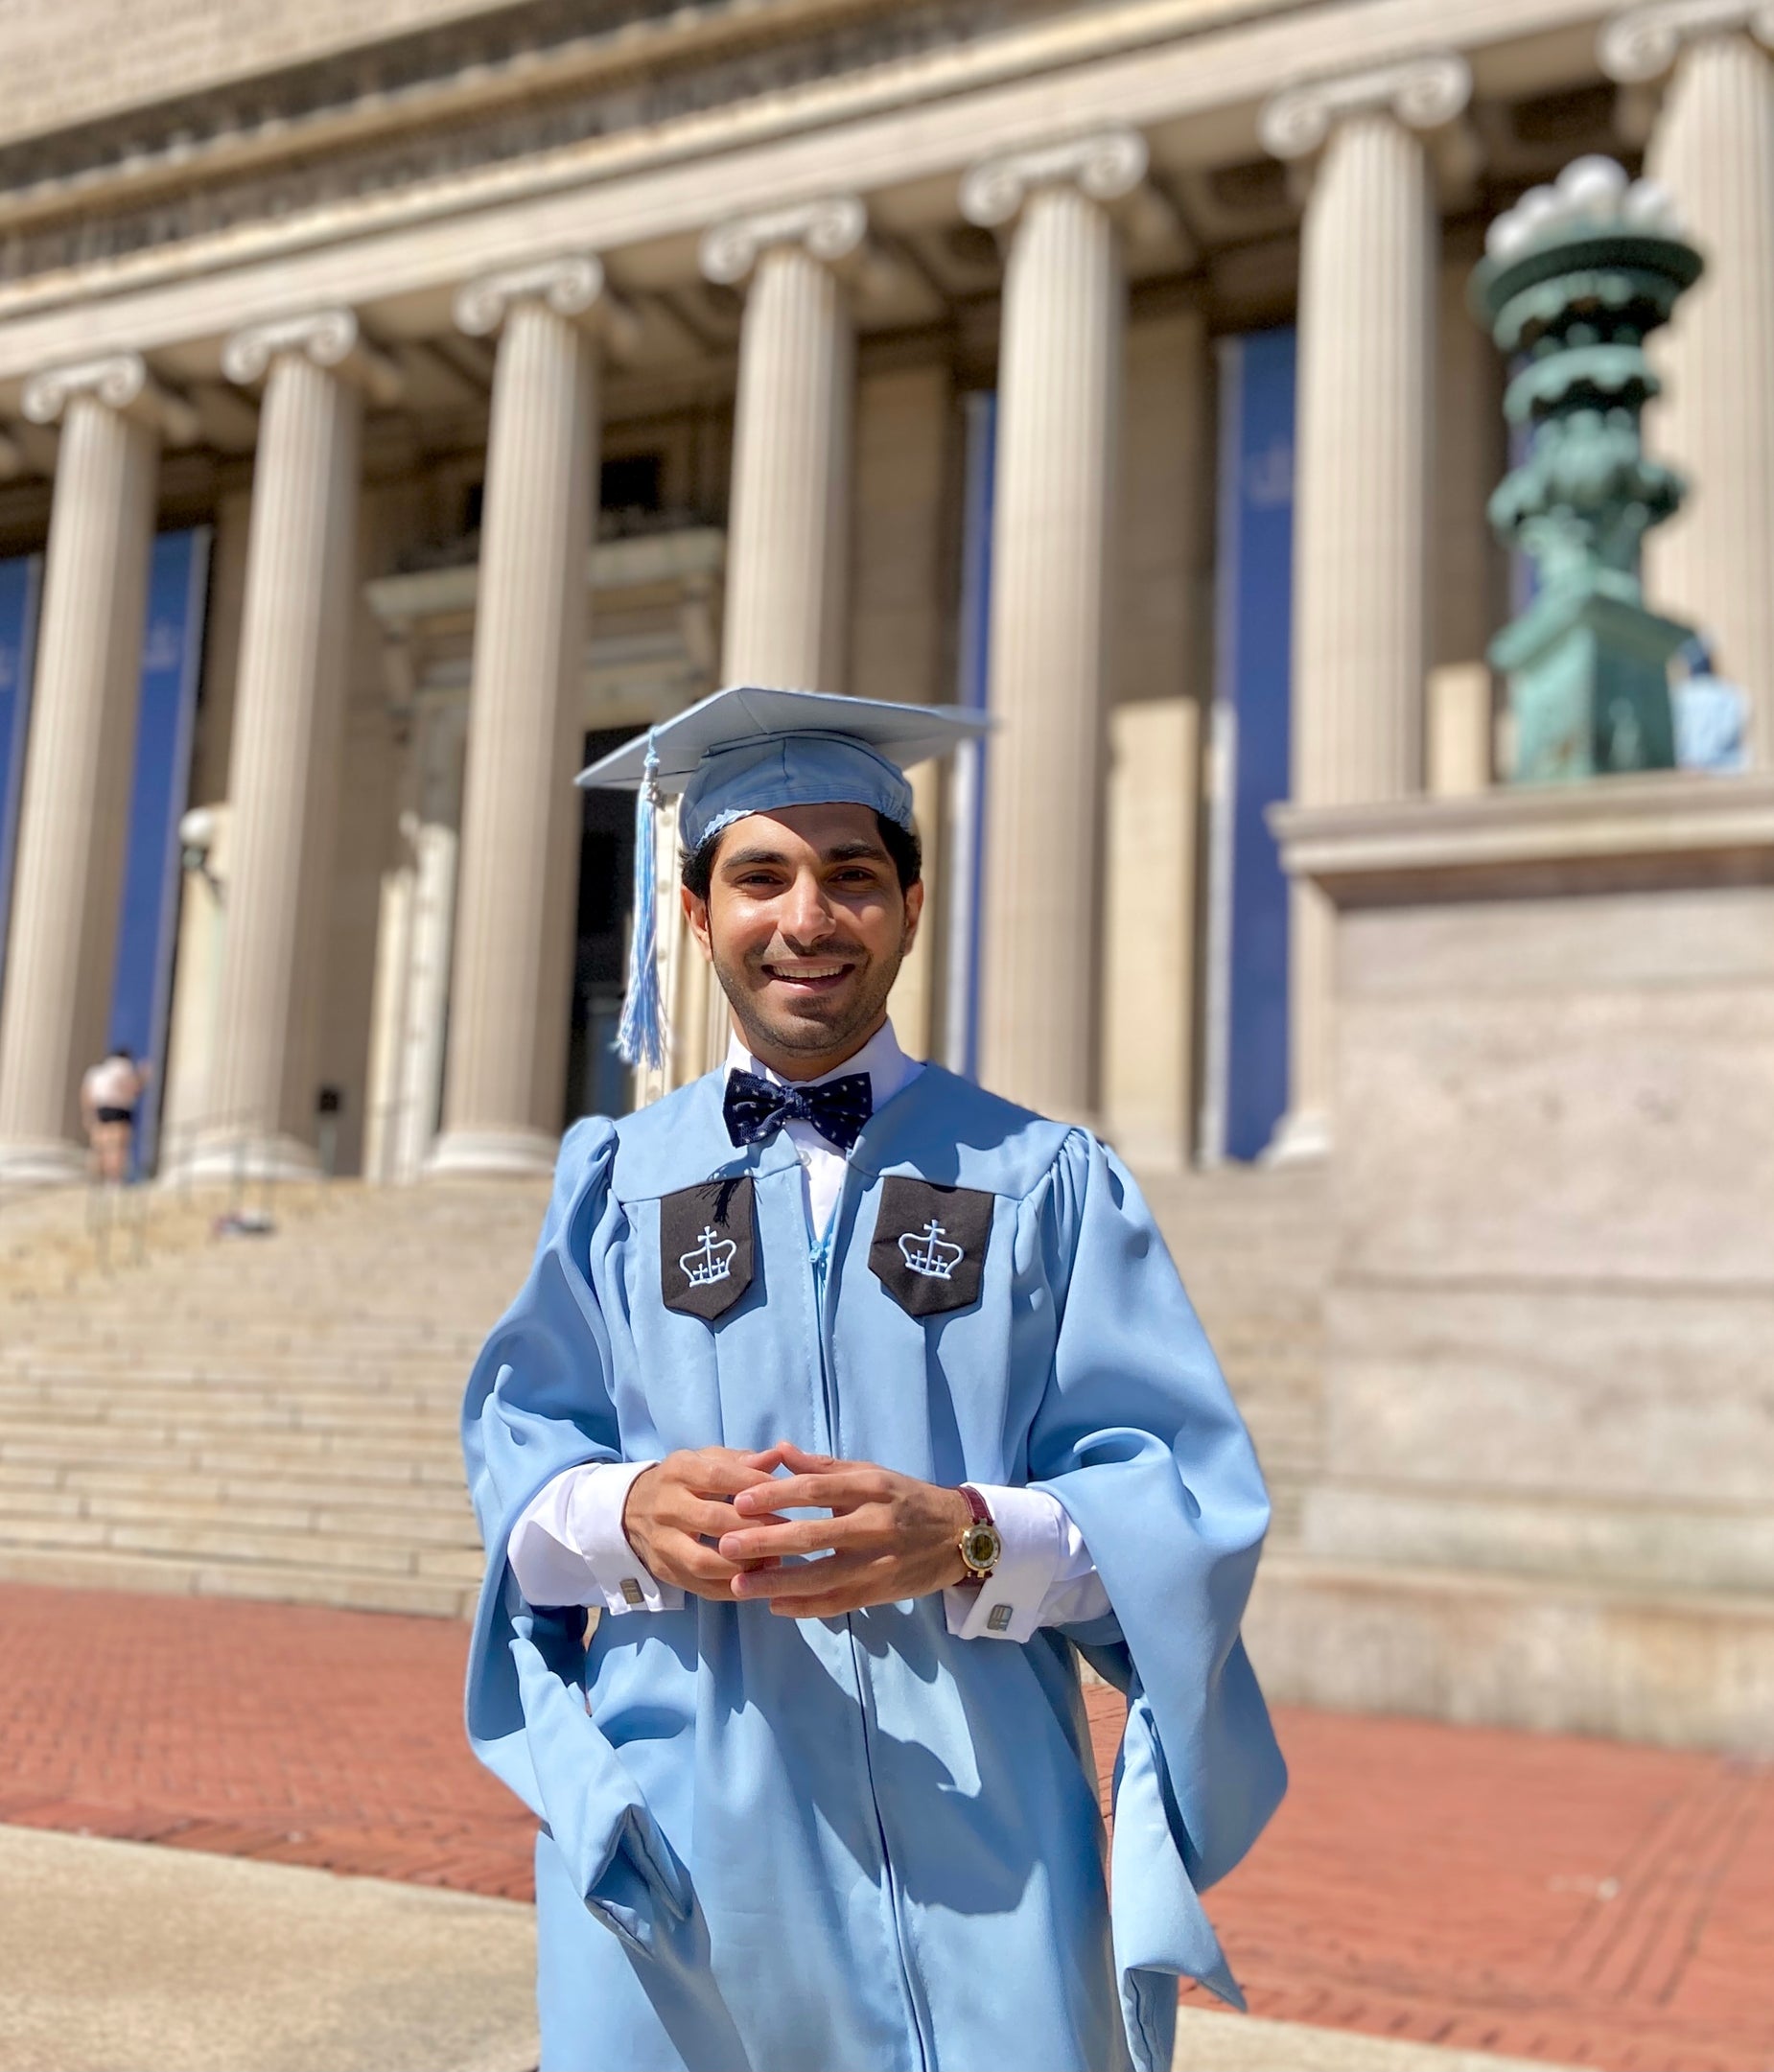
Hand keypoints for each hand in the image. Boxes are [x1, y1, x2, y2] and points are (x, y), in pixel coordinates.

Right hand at [621, 1447, 787, 1602]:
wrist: (633, 1509)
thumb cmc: (684, 1481)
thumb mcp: (707, 1461)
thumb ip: (742, 1461)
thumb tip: (776, 1457)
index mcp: (678, 1471)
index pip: (718, 1477)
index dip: (754, 1486)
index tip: (787, 1495)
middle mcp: (665, 1507)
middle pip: (712, 1520)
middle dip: (755, 1528)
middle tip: (789, 1532)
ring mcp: (662, 1543)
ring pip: (703, 1561)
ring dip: (743, 1565)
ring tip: (774, 1561)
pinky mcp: (665, 1571)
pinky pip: (701, 1587)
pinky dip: (732, 1588)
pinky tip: (757, 1581)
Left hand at [715, 1440, 973, 1618]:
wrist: (959, 1535)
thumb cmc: (905, 1498)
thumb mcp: (870, 1473)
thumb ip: (823, 1466)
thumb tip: (778, 1450)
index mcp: (869, 1487)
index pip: (815, 1490)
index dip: (775, 1495)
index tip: (739, 1502)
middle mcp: (875, 1525)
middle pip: (813, 1536)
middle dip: (766, 1542)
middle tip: (726, 1545)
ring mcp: (879, 1563)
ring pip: (821, 1577)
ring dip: (777, 1583)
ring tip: (738, 1585)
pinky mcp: (881, 1592)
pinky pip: (838, 1603)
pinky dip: (805, 1608)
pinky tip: (775, 1606)